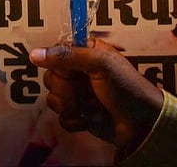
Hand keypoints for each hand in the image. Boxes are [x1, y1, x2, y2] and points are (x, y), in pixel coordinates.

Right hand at [28, 38, 162, 159]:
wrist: (142, 124)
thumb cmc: (126, 88)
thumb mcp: (100, 64)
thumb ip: (67, 56)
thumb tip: (34, 54)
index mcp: (85, 52)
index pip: (55, 53)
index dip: (59, 65)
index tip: (73, 73)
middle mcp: (78, 71)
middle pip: (51, 77)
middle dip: (68, 90)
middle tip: (87, 92)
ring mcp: (77, 93)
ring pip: (53, 98)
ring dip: (73, 106)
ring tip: (93, 106)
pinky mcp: (77, 114)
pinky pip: (61, 117)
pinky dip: (76, 120)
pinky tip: (91, 119)